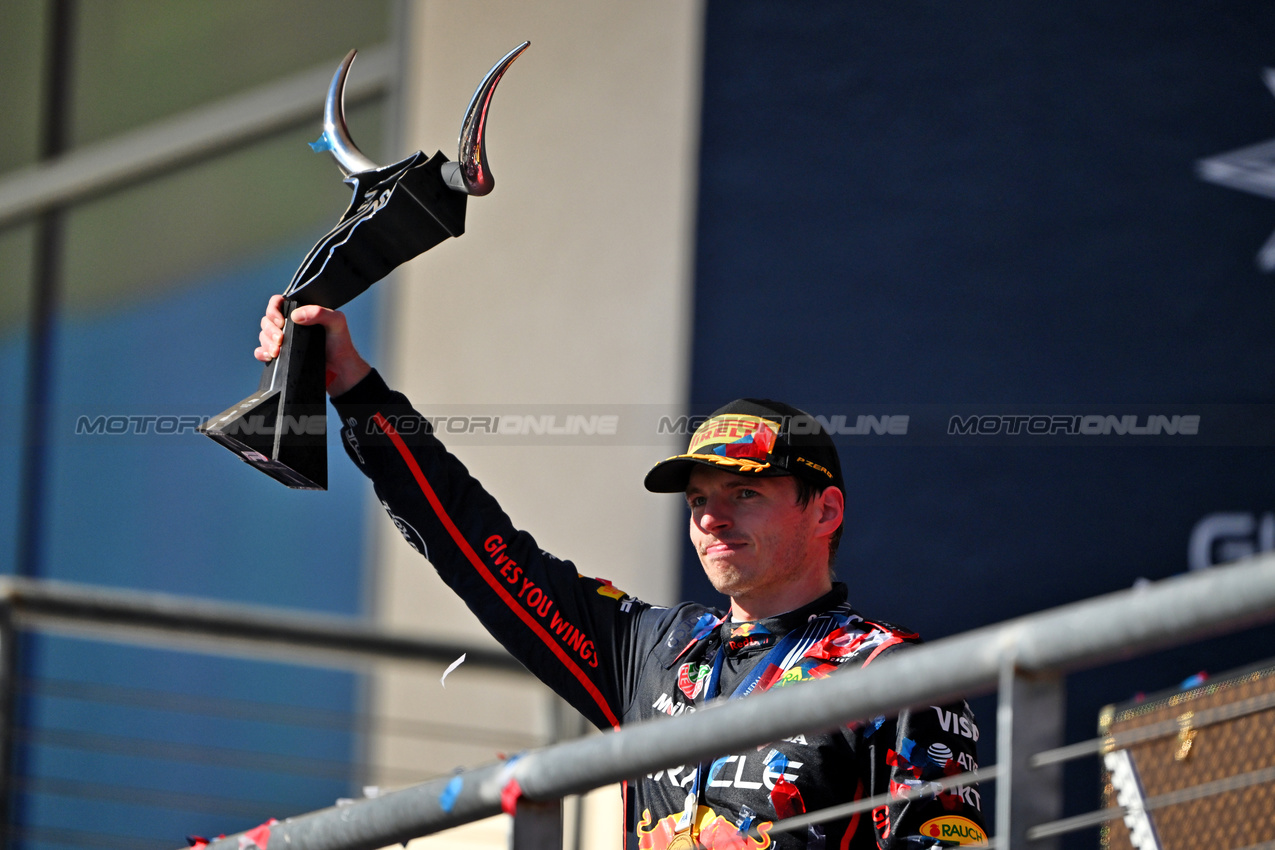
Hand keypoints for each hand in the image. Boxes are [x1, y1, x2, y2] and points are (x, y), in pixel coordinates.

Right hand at [255, 294, 371, 396]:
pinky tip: (269, 356)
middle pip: (267, 320)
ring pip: (264, 335)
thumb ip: (320, 312)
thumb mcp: (336, 322)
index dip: (274, 309)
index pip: (278, 303)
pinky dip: (261, 353)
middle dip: (270, 330)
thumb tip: (296, 316)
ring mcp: (285, 340)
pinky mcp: (282, 354)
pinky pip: (262, 351)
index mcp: (301, 312)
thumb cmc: (340, 343)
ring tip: (277, 351)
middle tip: (281, 340)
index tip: (281, 321)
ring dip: (266, 342)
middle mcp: (290, 324)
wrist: (340, 368)